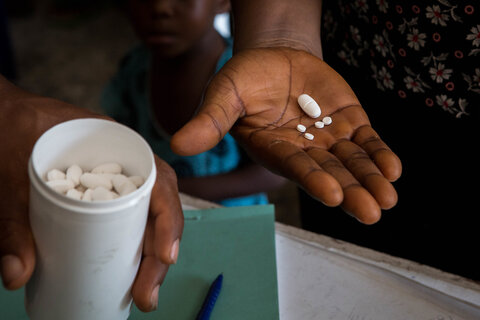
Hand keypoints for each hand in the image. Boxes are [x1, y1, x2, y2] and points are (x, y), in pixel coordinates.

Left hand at [0, 82, 182, 311]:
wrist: (3, 116)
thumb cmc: (13, 131)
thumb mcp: (14, 174)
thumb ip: (13, 221)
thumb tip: (16, 274)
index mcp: (118, 147)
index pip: (159, 182)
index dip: (168, 219)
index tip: (165, 256)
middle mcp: (125, 166)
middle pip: (158, 210)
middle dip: (159, 254)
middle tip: (146, 294)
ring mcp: (115, 183)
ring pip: (146, 219)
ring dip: (150, 257)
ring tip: (142, 292)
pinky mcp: (100, 198)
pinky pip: (127, 221)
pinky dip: (134, 248)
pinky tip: (129, 273)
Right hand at [171, 47, 401, 223]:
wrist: (274, 58)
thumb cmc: (244, 79)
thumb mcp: (224, 94)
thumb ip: (209, 121)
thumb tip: (176, 145)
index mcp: (273, 148)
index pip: (295, 165)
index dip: (313, 179)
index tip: (332, 194)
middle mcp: (303, 150)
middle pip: (329, 173)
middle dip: (351, 192)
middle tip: (372, 212)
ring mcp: (328, 138)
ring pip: (352, 162)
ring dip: (371, 179)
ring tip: (387, 198)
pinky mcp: (348, 122)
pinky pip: (366, 141)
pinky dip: (379, 154)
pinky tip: (392, 170)